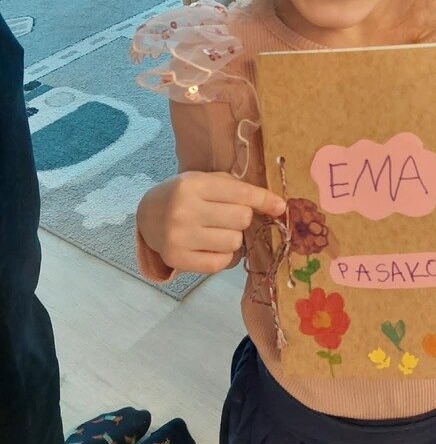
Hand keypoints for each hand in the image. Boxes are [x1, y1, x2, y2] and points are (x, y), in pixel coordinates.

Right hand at [137, 171, 285, 273]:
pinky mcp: (177, 259)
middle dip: (243, 218)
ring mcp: (179, 237)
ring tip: (218, 230)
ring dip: (234, 237)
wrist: (147, 215)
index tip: (280, 207)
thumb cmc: (186, 195)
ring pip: (234, 242)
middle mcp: (184, 210)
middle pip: (242, 219)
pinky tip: (212, 245)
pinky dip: (224, 255)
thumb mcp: (206, 181)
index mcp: (193, 185)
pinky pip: (221, 262)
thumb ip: (238, 189)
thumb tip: (278, 207)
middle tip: (229, 216)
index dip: (264, 200)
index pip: (241, 194)